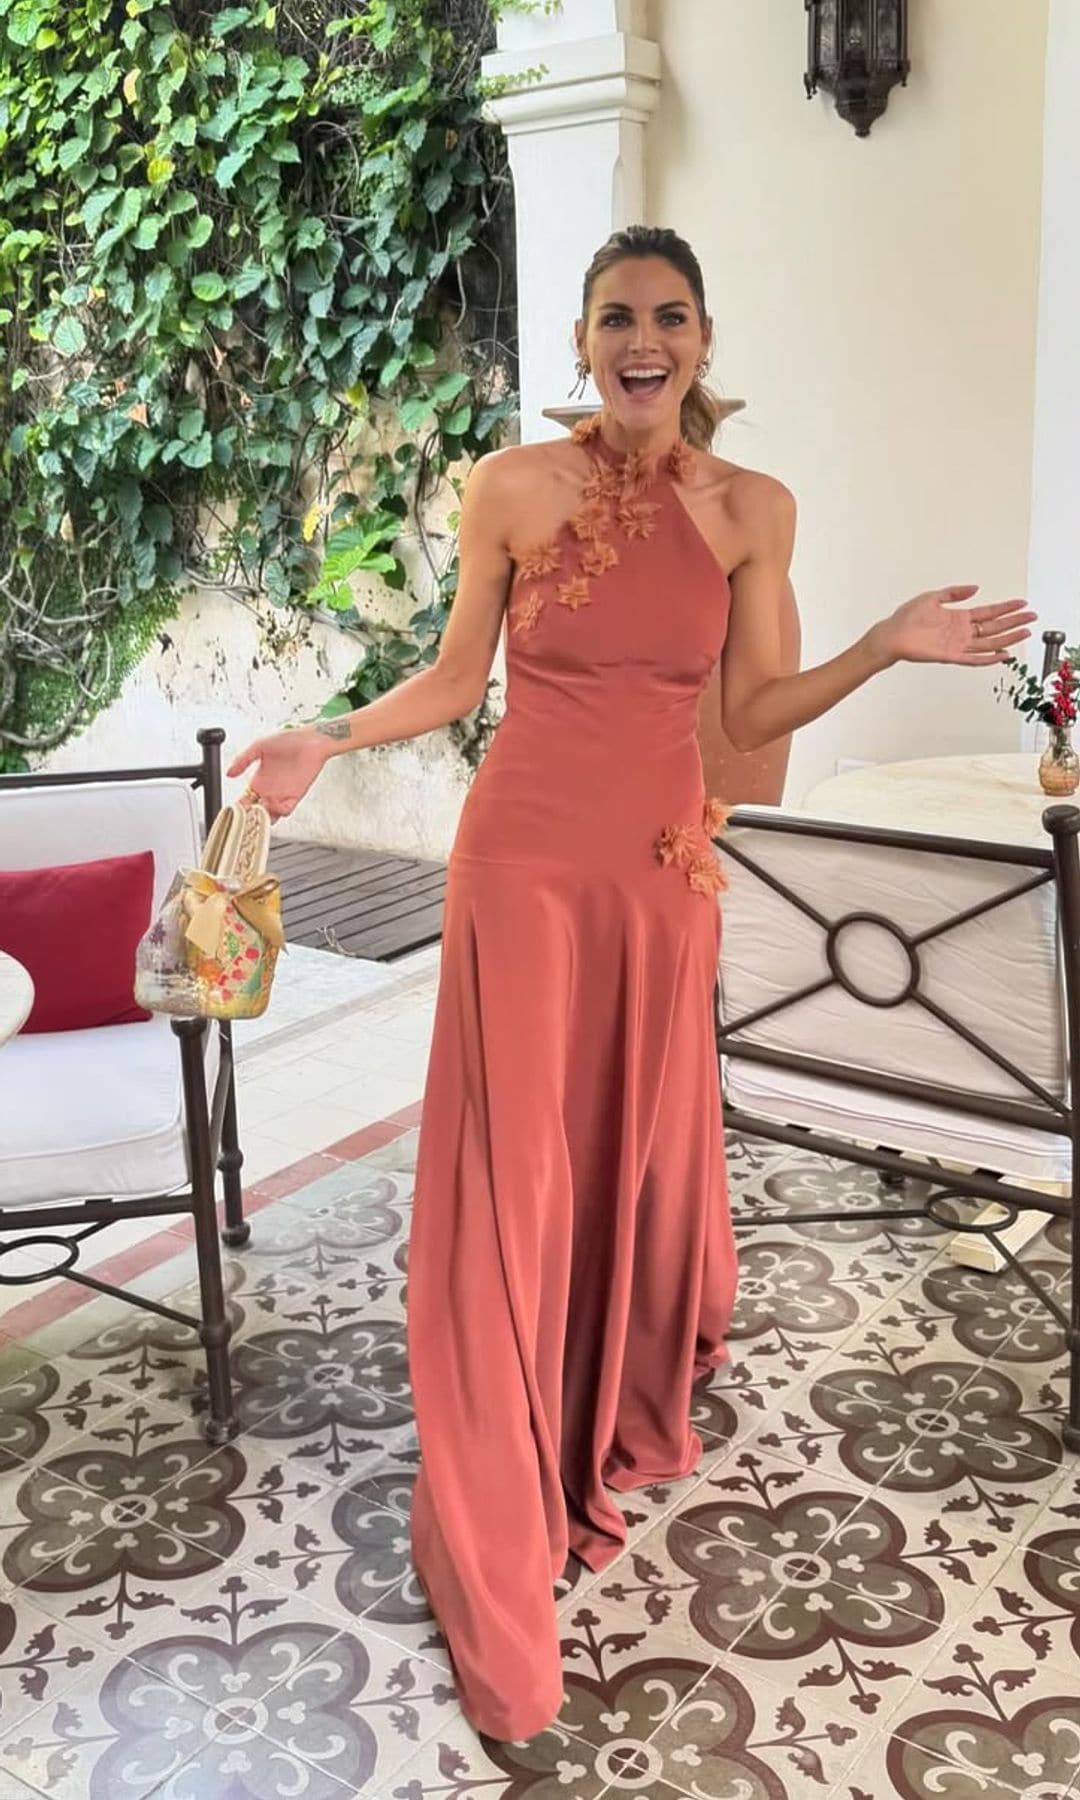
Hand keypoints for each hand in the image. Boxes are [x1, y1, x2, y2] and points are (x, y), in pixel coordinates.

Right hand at [226, 725, 332, 820]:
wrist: (311, 740)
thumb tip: (228, 773)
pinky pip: (286, 811)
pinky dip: (279, 812)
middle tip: (247, 817)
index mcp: (258, 780)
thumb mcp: (258, 746)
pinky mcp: (295, 796)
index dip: (239, 807)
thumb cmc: (288, 739)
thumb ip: (243, 760)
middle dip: (251, 817)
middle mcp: (269, 790)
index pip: (245, 800)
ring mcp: (282, 794)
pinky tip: (275, 805)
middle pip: (256, 812)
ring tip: (260, 813)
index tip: (234, 810)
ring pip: (270, 815)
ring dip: (265, 817)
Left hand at [871, 586, 1036, 668]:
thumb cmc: (907, 617)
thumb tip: (975, 588)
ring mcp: (958, 644)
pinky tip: (1002, 655)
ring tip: (1024, 633)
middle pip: (994, 628)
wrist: (891, 634)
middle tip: (1032, 617)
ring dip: (1008, 639)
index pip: (989, 612)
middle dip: (1014, 622)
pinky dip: (988, 659)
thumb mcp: (933, 597)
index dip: (1006, 608)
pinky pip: (973, 659)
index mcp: (959, 617)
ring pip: (989, 643)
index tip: (1022, 603)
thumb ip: (954, 593)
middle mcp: (962, 632)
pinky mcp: (950, 656)